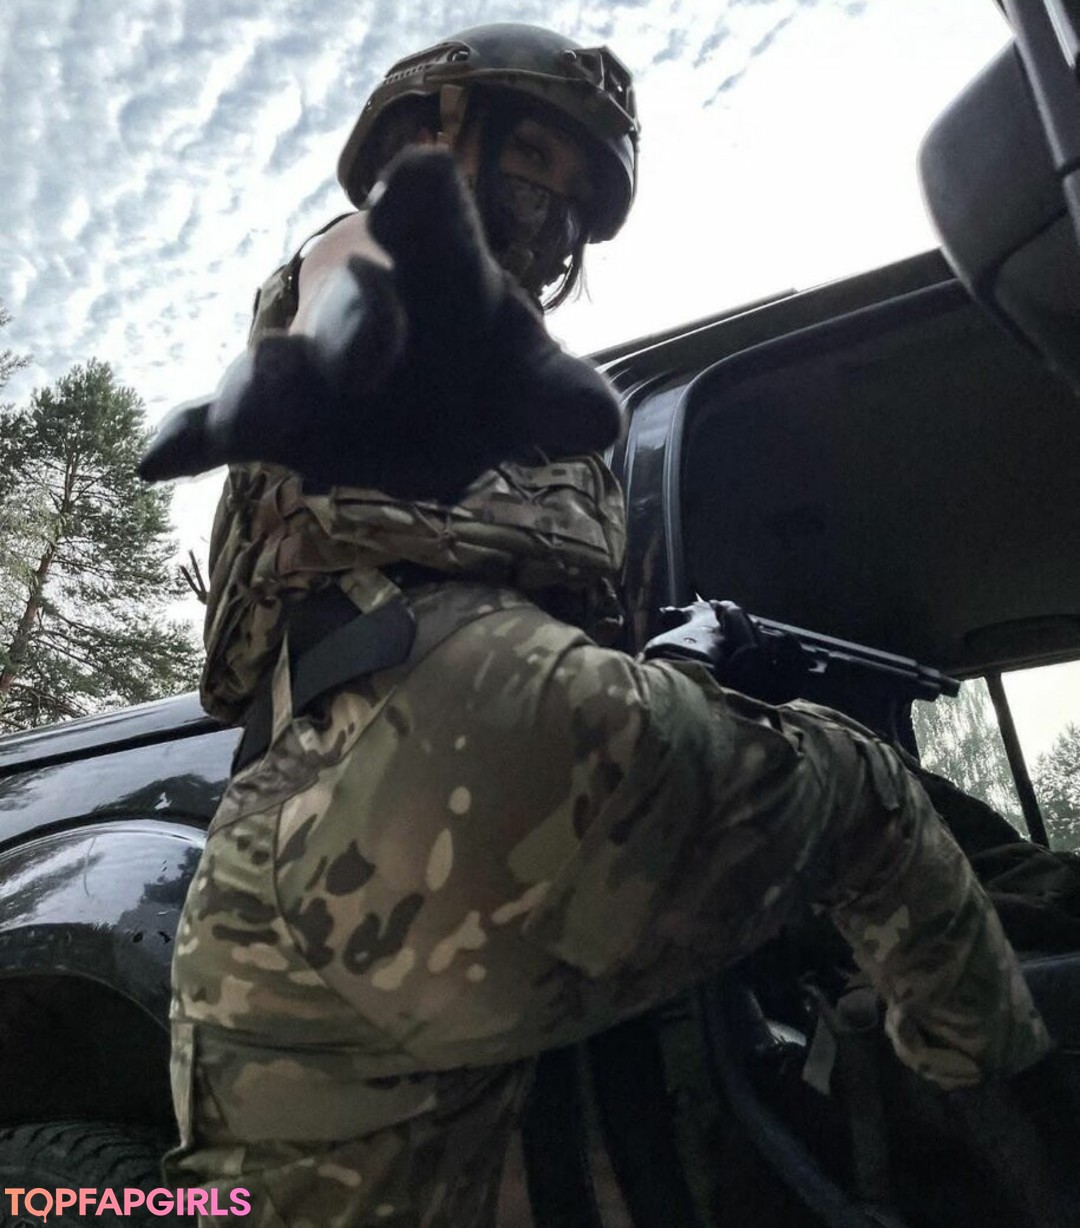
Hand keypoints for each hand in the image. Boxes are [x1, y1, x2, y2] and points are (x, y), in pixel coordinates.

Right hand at [138, 147, 621, 499]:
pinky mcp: (269, 423)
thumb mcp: (528, 381)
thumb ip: (558, 396)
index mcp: (443, 278)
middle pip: (360, 311)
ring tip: (255, 408)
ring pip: (279, 372)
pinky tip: (155, 456)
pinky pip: (219, 424)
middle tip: (371, 344)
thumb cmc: (481, 369)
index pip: (439, 231)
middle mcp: (370, 312)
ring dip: (267, 387)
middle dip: (362, 324)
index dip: (426, 208)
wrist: (419, 385)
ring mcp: (312, 369)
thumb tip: (599, 423)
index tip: (417, 177)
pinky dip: (188, 437)